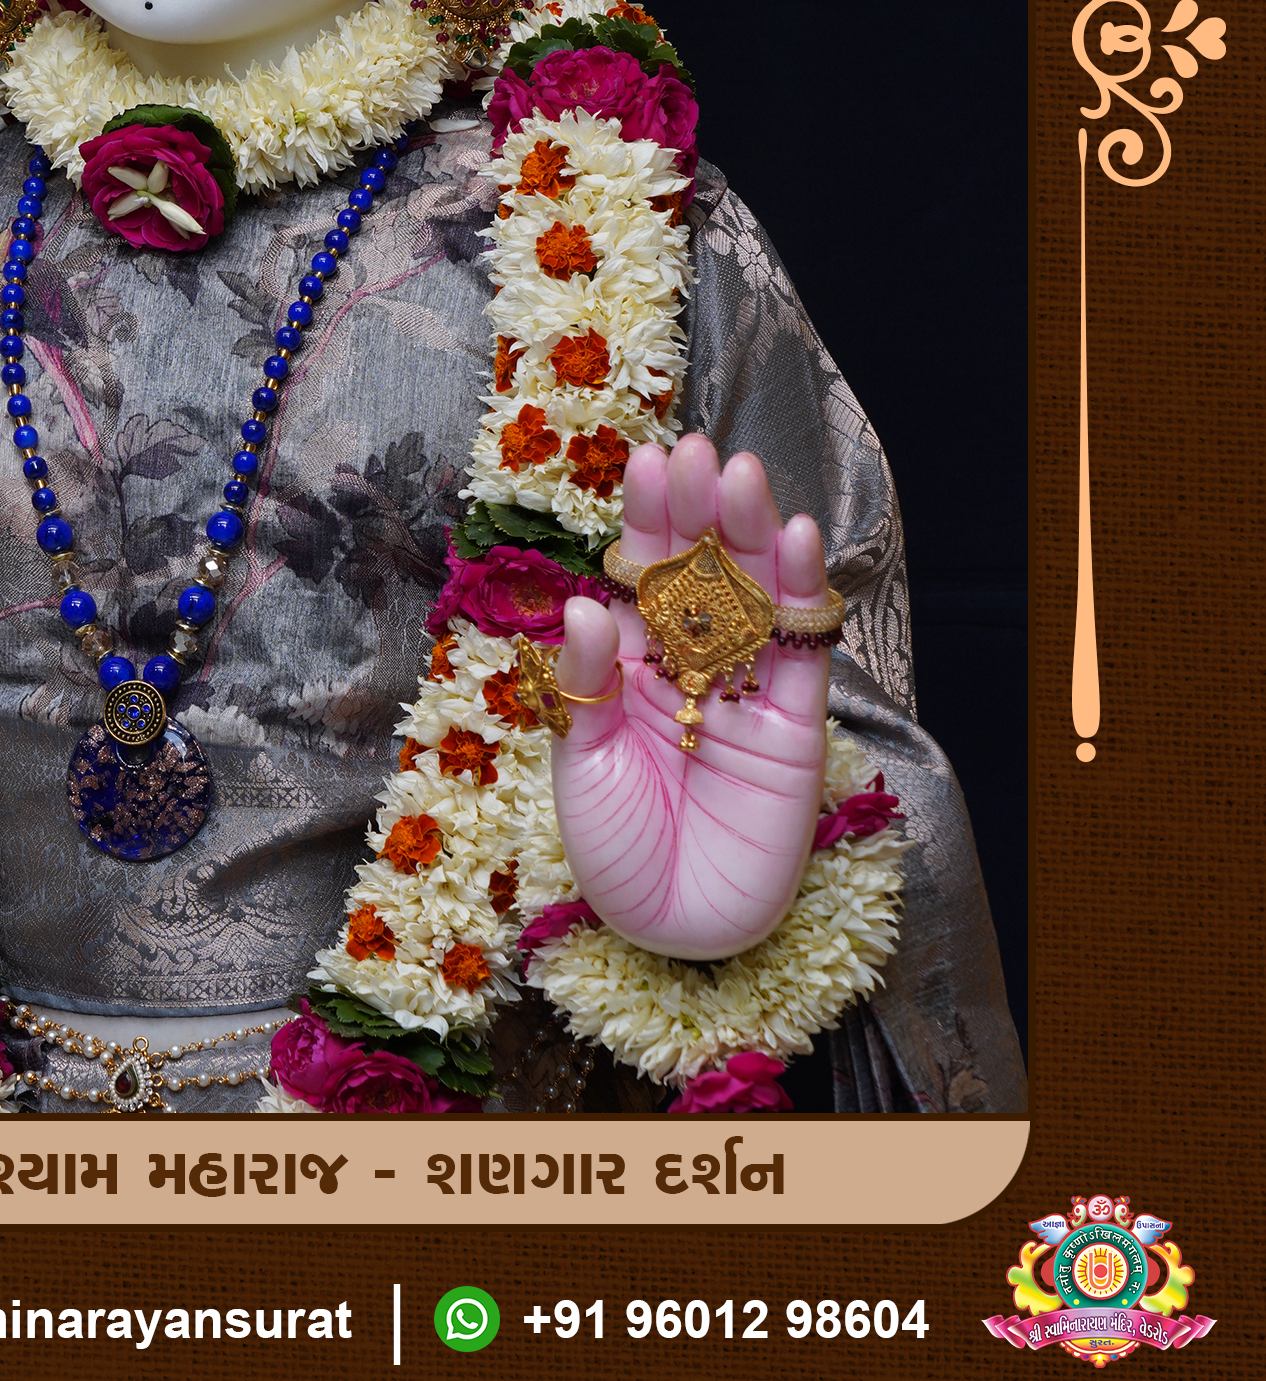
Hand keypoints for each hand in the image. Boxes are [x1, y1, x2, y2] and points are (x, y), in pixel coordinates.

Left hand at [548, 434, 831, 959]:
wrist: (668, 929)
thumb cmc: (611, 847)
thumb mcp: (580, 762)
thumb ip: (587, 686)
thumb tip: (587, 603)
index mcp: (630, 659)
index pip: (641, 573)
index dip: (646, 519)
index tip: (644, 460)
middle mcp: (692, 661)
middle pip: (702, 569)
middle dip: (698, 509)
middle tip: (695, 451)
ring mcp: (747, 687)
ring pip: (755, 595)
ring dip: (752, 534)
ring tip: (741, 475)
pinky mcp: (795, 724)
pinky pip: (801, 652)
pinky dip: (801, 596)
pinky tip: (795, 541)